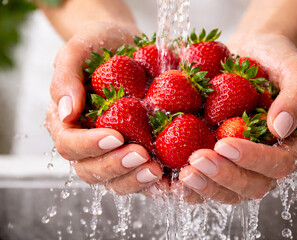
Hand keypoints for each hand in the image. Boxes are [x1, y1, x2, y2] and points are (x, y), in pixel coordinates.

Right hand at [46, 22, 163, 194]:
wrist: (127, 45)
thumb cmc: (100, 45)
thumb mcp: (79, 50)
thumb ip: (66, 77)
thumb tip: (65, 113)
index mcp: (68, 123)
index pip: (70, 144)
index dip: (89, 145)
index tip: (115, 135)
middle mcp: (88, 142)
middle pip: (91, 170)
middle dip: (115, 167)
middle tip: (141, 155)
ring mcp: (113, 150)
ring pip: (116, 180)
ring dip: (135, 179)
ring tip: (157, 170)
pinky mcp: (137, 151)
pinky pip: (141, 174)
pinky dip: (153, 181)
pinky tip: (170, 176)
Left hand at [175, 33, 296, 203]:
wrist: (250, 54)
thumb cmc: (275, 60)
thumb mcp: (294, 70)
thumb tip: (282, 128)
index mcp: (295, 145)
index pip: (279, 164)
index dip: (253, 159)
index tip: (225, 144)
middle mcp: (270, 162)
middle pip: (252, 186)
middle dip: (224, 176)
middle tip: (197, 161)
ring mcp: (243, 164)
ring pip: (228, 191)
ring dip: (206, 186)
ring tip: (183, 174)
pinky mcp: (221, 160)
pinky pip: (208, 182)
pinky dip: (190, 185)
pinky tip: (171, 176)